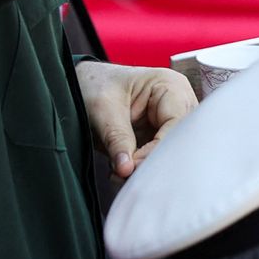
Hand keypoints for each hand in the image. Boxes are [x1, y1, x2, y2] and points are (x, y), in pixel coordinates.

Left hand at [74, 60, 196, 177]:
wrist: (80, 84)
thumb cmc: (95, 84)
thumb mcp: (103, 109)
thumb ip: (117, 139)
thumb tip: (127, 170)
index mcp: (170, 86)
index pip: (176, 125)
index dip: (157, 149)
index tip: (132, 166)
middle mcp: (177, 103)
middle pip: (178, 141)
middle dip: (153, 161)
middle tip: (127, 174)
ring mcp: (168, 121)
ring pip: (168, 153)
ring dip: (146, 167)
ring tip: (121, 173)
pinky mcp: (157, 135)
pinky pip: (156, 157)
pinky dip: (140, 167)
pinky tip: (124, 170)